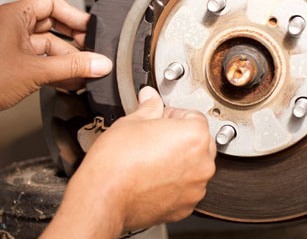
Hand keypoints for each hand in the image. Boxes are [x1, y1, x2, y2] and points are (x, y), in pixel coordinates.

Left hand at [0, 0, 112, 129]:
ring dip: (66, 59)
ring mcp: (13, 45)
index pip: (51, 2)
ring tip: (85, 71)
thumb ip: (72, 66)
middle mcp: (13, 26)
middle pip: (52, 24)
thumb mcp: (37, 71)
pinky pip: (41, 60)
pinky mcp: (13, 63)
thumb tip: (99, 63)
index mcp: (14, 15)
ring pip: (48, 45)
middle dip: (73, 39)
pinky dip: (56, 70)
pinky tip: (71, 82)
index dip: (73, 14)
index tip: (90, 27)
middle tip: (91, 49)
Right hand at [41, 87, 216, 238]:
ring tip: (151, 160)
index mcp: (194, 136)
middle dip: (180, 138)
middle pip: (199, 142)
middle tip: (154, 138)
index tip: (159, 119)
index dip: (173, 115)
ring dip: (178, 161)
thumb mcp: (132, 122)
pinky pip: (185, 188)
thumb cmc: (116, 162)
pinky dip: (173, 183)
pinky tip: (152, 177)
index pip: (194, 116)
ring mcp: (195, 188)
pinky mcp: (185, 207)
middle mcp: (202, 163)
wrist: (104, 196)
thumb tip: (150, 98)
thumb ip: (149, 107)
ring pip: (193, 167)